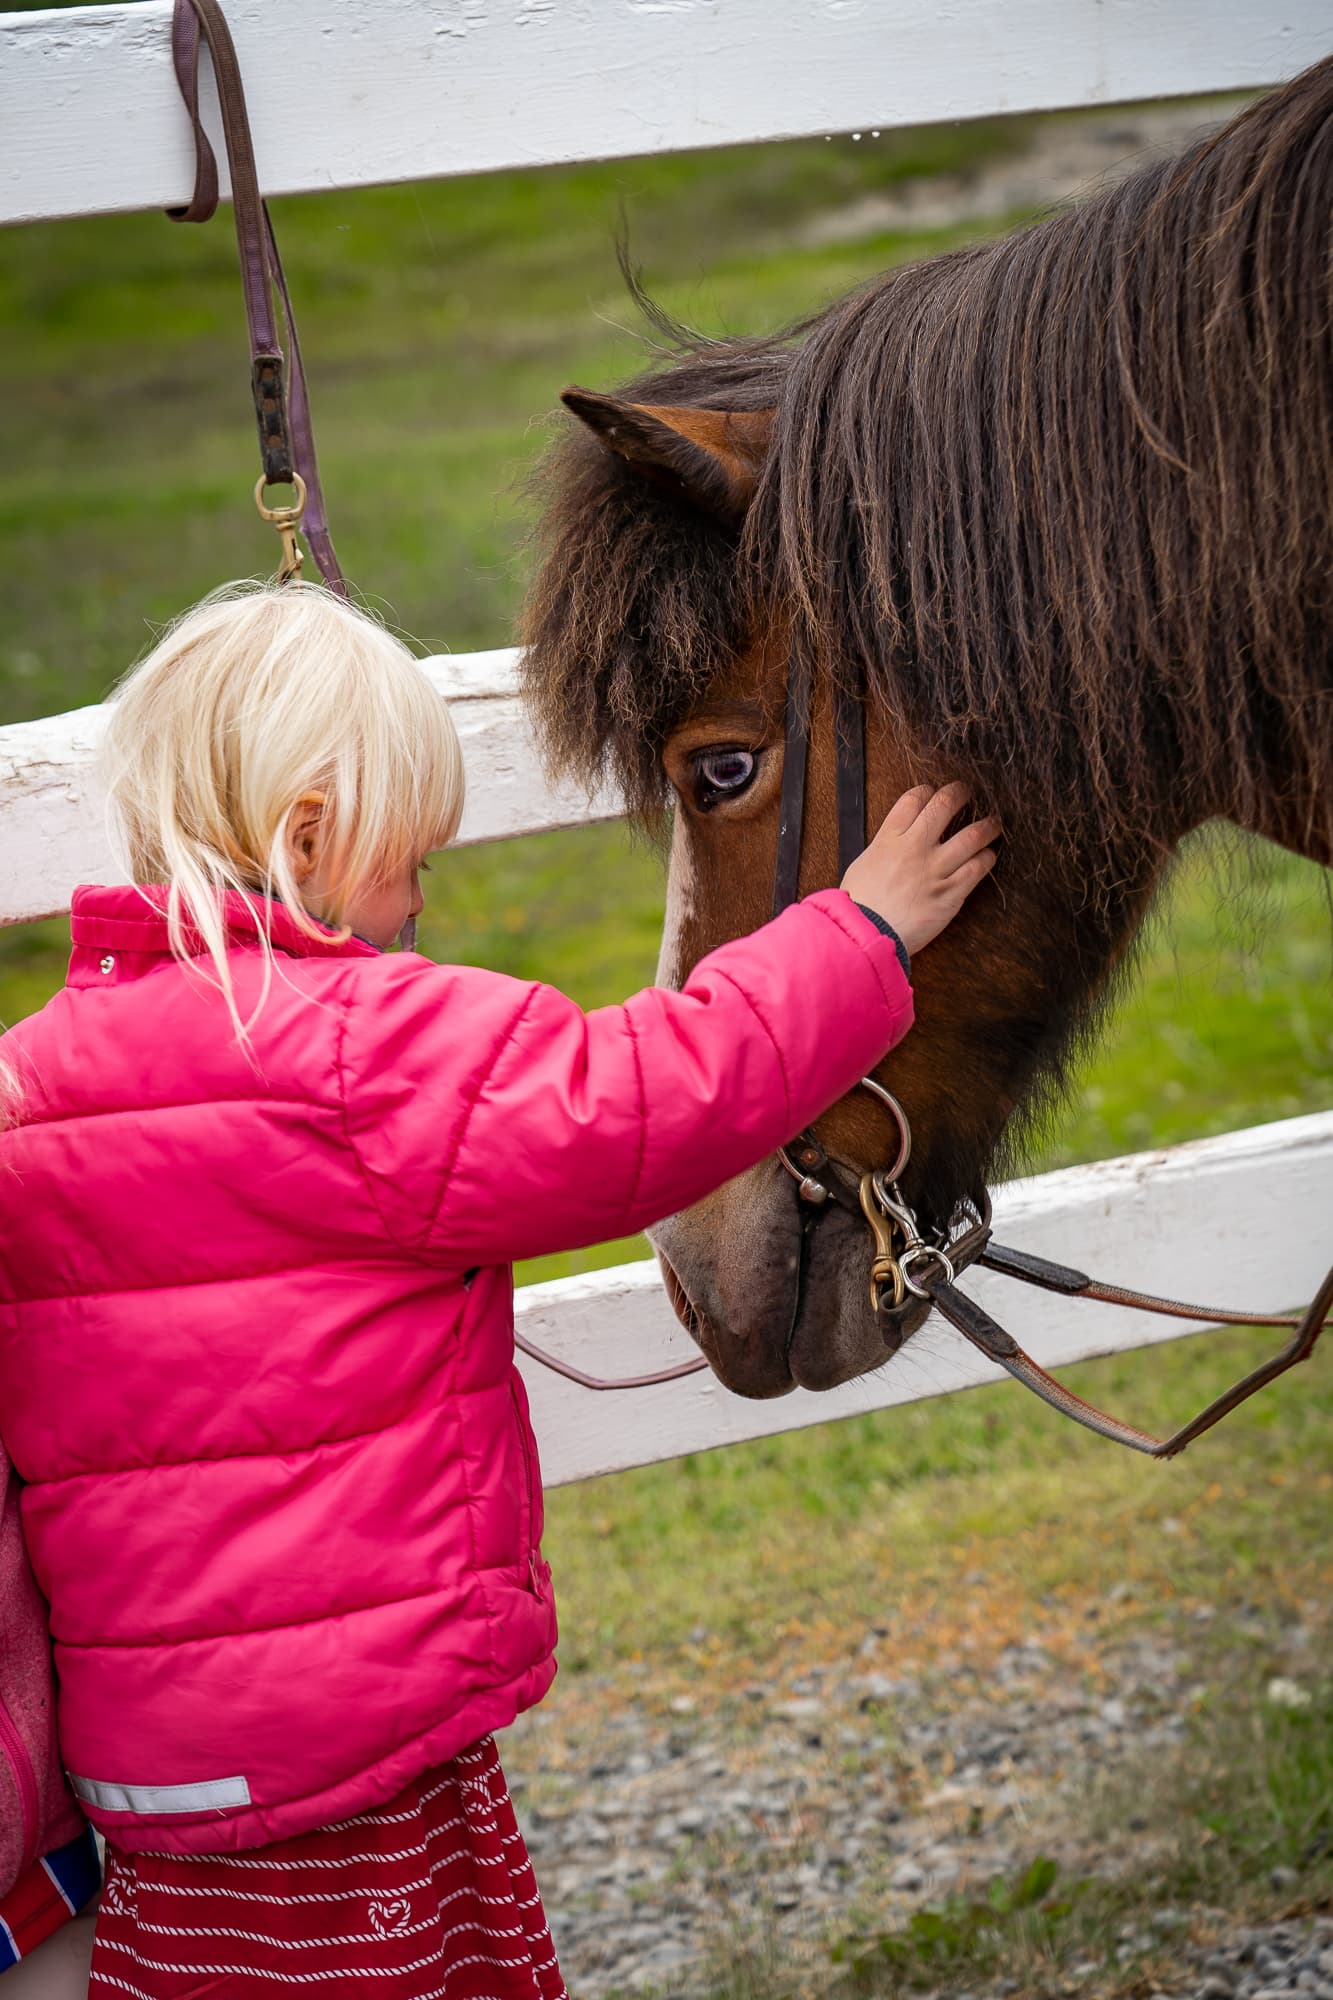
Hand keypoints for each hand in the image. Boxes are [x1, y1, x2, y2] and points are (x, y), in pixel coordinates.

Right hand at [842, 783, 999, 957]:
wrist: (867, 934)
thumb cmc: (860, 904)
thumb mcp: (864, 863)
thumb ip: (885, 847)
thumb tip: (897, 840)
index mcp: (890, 838)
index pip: (914, 799)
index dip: (928, 791)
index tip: (934, 794)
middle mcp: (915, 847)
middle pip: (944, 805)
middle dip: (960, 793)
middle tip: (967, 793)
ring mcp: (935, 869)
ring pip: (972, 835)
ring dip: (987, 826)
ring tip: (993, 823)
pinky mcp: (950, 893)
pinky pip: (978, 868)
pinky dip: (987, 858)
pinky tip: (988, 856)